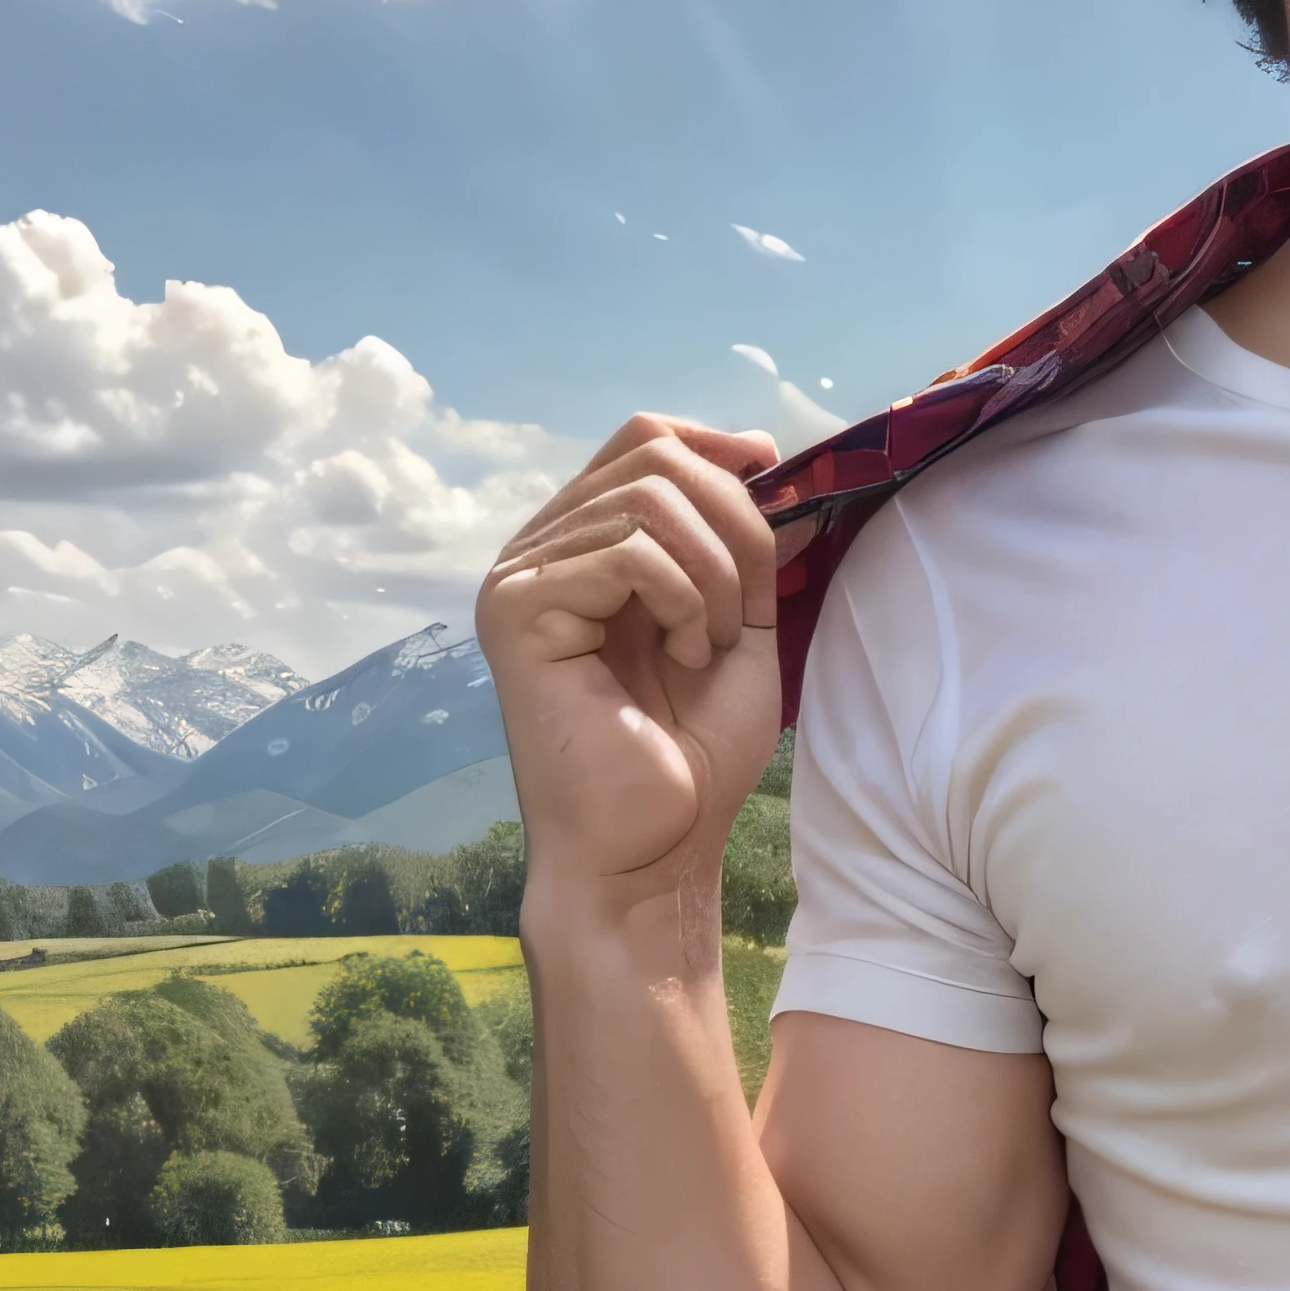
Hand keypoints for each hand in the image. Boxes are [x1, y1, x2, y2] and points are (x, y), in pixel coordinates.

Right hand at [477, 416, 783, 902]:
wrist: (654, 850)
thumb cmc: (692, 757)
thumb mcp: (737, 625)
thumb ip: (744, 546)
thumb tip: (762, 455)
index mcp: (587, 547)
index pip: (641, 440)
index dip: (713, 445)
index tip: (772, 475)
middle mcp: (542, 550)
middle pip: (651, 458)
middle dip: (730, 524)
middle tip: (735, 615)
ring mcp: (520, 577)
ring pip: (648, 500)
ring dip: (712, 575)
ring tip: (705, 648)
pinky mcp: (517, 610)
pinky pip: (628, 553)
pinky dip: (681, 600)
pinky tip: (680, 658)